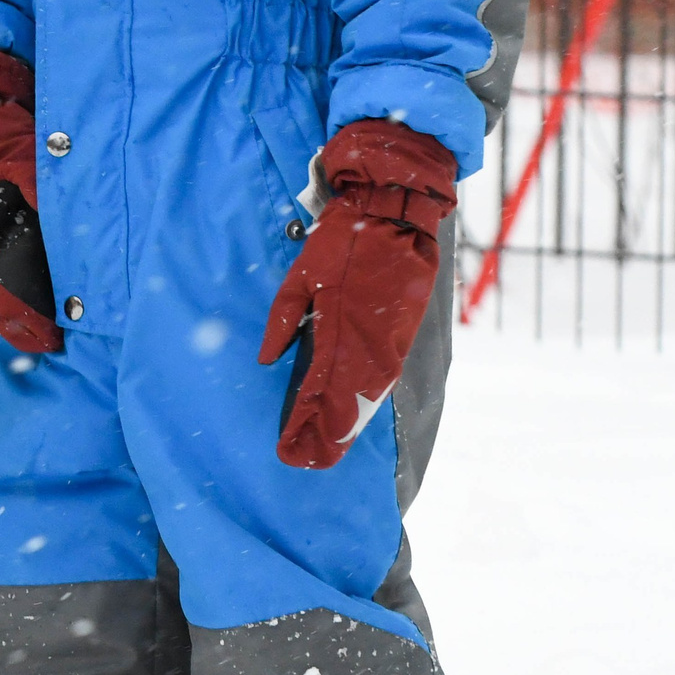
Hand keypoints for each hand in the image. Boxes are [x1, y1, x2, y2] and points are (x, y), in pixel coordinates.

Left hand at [259, 119, 456, 469]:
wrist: (396, 212)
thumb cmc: (342, 240)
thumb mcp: (301, 276)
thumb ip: (284, 321)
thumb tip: (270, 361)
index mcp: (340, 333)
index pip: (320, 395)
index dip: (305, 427)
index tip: (289, 452)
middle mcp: (369, 347)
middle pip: (347, 407)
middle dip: (327, 438)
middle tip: (306, 463)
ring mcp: (391, 343)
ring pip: (368, 397)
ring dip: (348, 425)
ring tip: (327, 451)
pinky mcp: (404, 335)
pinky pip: (383, 378)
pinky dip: (367, 402)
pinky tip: (355, 417)